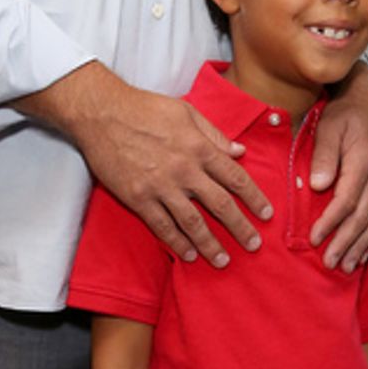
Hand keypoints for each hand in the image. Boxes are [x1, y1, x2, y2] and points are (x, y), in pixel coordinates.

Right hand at [22, 63, 272, 267]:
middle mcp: (185, 170)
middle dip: (240, 228)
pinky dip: (177, 243)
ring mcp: (161, 186)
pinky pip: (162, 226)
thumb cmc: (144, 107)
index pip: (236, 178)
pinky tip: (188, 255)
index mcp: (199, 147)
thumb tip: (240, 150)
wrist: (101, 113)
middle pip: (220, 205)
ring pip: (193, 223)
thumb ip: (214, 134)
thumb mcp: (186, 112)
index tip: (266, 214)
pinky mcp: (138, 198)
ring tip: (223, 261)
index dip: (254, 198)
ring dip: (210, 245)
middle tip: (253, 245)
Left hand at [309, 68, 367, 271]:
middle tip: (330, 262)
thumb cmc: (345, 114)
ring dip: (361, 246)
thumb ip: (324, 155)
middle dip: (345, 242)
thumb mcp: (329, 126)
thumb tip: (317, 185)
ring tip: (347, 266)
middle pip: (363, 217)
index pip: (346, 200)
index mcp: (364, 162)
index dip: (330, 222)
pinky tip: (363, 253)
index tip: (314, 238)